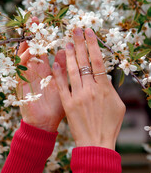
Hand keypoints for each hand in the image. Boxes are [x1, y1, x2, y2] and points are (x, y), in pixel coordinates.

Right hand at [16, 18, 65, 131]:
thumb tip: (64, 51)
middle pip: (34, 49)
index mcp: (48, 71)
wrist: (45, 123)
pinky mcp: (22, 84)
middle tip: (35, 19)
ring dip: (27, 43)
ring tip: (29, 29)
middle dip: (34, 35)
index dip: (47, 38)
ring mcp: (28, 77)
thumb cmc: (56, 107)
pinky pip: (20, 69)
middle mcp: (37, 71)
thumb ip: (63, 70)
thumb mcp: (62, 86)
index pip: (46, 51)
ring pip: (25, 56)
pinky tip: (27, 49)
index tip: (52, 24)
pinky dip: (22, 59)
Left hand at [53, 28, 125, 149]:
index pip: (98, 61)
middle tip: (75, 29)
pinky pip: (61, 86)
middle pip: (84, 62)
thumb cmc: (110, 125)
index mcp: (104, 89)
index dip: (93, 45)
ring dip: (68, 55)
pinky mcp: (67, 104)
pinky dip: (58, 74)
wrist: (96, 143)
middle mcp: (90, 90)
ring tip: (66, 43)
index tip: (89, 32)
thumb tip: (105, 78)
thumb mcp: (117, 105)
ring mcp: (77, 96)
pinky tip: (54, 63)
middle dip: (80, 43)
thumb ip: (111, 89)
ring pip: (72, 71)